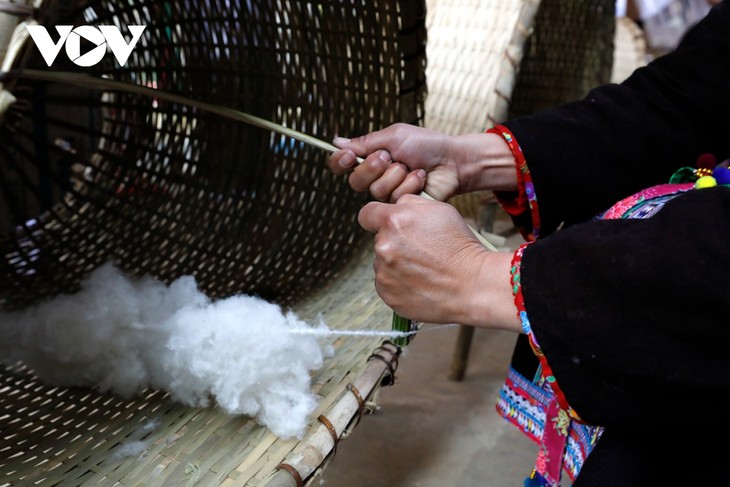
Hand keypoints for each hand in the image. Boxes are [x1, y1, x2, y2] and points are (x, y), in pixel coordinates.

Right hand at [328, 123, 517, 202]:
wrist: (452, 160)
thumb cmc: (427, 144)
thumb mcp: (394, 136)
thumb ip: (366, 142)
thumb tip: (338, 142)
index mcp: (371, 158)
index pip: (342, 164)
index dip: (340, 162)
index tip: (349, 156)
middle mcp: (376, 177)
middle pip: (355, 181)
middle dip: (373, 167)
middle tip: (391, 158)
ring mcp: (389, 192)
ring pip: (376, 190)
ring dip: (396, 175)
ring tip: (412, 167)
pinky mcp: (402, 206)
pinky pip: (395, 199)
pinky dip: (410, 184)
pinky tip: (420, 178)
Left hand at [358, 194, 520, 330]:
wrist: (473, 285)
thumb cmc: (461, 248)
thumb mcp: (441, 210)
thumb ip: (411, 203)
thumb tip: (397, 204)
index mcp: (394, 221)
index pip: (367, 214)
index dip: (377, 218)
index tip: (385, 224)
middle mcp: (384, 246)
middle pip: (379, 240)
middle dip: (395, 242)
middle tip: (422, 251)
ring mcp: (384, 273)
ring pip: (383, 263)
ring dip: (397, 264)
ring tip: (425, 269)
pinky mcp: (388, 295)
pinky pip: (387, 284)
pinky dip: (399, 283)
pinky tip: (421, 282)